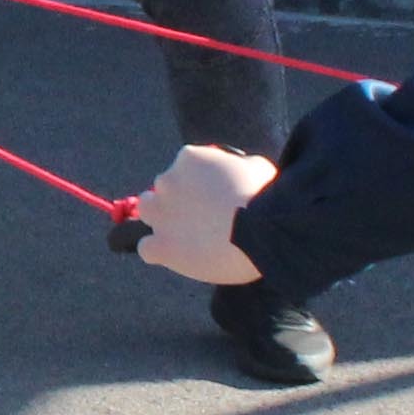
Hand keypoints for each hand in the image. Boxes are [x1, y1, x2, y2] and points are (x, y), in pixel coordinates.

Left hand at [130, 143, 274, 284]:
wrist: (261, 230)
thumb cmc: (266, 196)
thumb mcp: (256, 166)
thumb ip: (238, 166)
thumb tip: (240, 171)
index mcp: (189, 158)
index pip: (184, 167)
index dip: (198, 183)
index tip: (214, 196)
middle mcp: (168, 181)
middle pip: (163, 188)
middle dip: (178, 200)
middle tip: (202, 216)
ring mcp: (161, 214)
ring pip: (148, 212)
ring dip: (162, 221)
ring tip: (189, 235)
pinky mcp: (161, 245)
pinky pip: (147, 248)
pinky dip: (159, 252)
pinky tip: (178, 256)